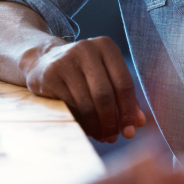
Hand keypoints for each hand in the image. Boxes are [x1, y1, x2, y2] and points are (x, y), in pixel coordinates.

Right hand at [20, 37, 146, 142]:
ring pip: (88, 102)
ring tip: (101, 135)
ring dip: (96, 125)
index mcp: (106, 46)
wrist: (43, 61)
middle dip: (111, 121)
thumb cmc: (83, 72)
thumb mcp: (105, 76)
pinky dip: (82, 122)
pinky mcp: (51, 75)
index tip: (130, 131)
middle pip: (105, 94)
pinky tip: (86, 128)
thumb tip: (139, 122)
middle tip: (113, 137)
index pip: (124, 83)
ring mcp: (66, 60)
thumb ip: (124, 97)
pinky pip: (71, 106)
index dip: (128, 111)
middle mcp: (86, 48)